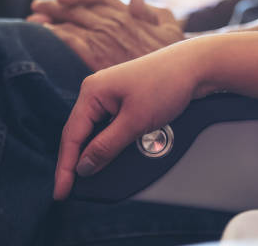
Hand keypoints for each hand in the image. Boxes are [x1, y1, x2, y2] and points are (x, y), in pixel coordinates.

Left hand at [28, 0, 184, 70]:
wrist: (180, 69)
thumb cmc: (176, 50)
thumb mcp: (170, 25)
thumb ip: (152, 11)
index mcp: (128, 13)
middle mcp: (114, 22)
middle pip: (77, 8)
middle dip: (54, 7)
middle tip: (37, 8)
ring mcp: (106, 39)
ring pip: (70, 23)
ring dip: (50, 22)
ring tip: (34, 22)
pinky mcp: (100, 57)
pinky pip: (71, 43)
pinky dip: (56, 38)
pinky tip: (45, 39)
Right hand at [53, 40, 210, 199]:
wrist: (196, 66)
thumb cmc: (167, 84)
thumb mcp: (135, 121)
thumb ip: (107, 147)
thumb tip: (84, 167)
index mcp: (92, 91)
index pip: (71, 135)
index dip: (65, 167)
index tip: (61, 191)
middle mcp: (98, 91)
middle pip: (79, 133)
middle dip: (75, 161)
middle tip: (69, 189)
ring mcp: (112, 95)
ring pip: (95, 131)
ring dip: (94, 151)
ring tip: (86, 177)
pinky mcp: (126, 99)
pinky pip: (109, 125)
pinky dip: (108, 142)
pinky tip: (108, 156)